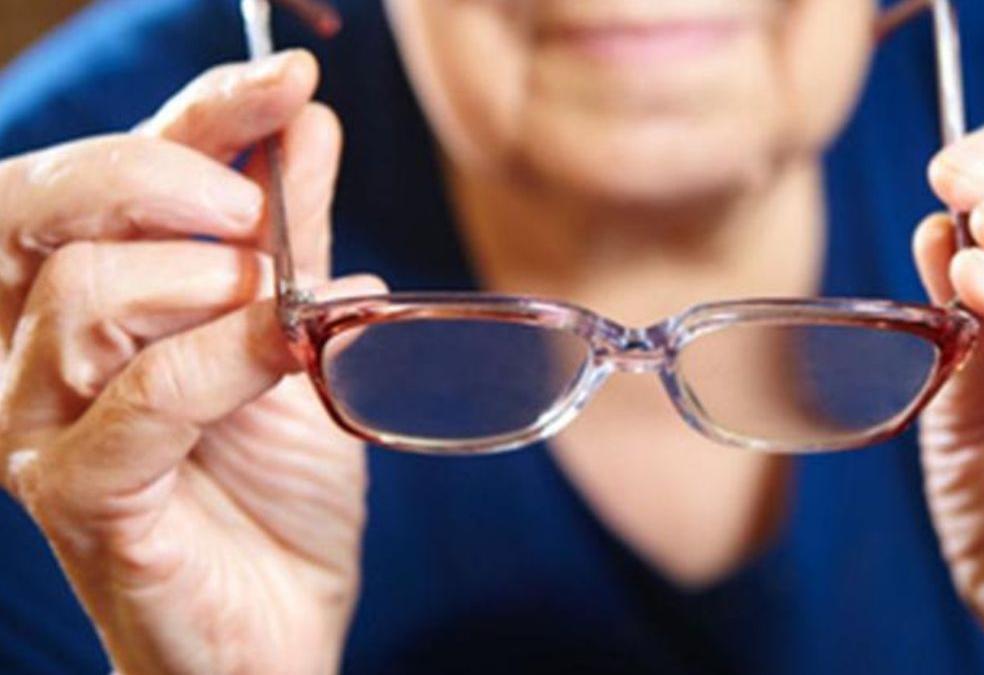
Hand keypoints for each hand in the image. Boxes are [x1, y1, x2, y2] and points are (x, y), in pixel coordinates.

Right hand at [0, 51, 380, 673]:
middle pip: (42, 208)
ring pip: (80, 296)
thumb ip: (293, 239)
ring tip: (278, 307)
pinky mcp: (77, 496)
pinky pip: (133, 401)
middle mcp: (35, 352)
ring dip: (200, 280)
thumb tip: (306, 127)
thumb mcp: (302, 342)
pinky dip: (218, 358)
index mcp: (85, 299)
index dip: (199, 111)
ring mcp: (41, 426)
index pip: (108, 174)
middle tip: (257, 210)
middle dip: (165, 176)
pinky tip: (282, 346)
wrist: (283, 624)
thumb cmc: (281, 491)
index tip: (291, 78)